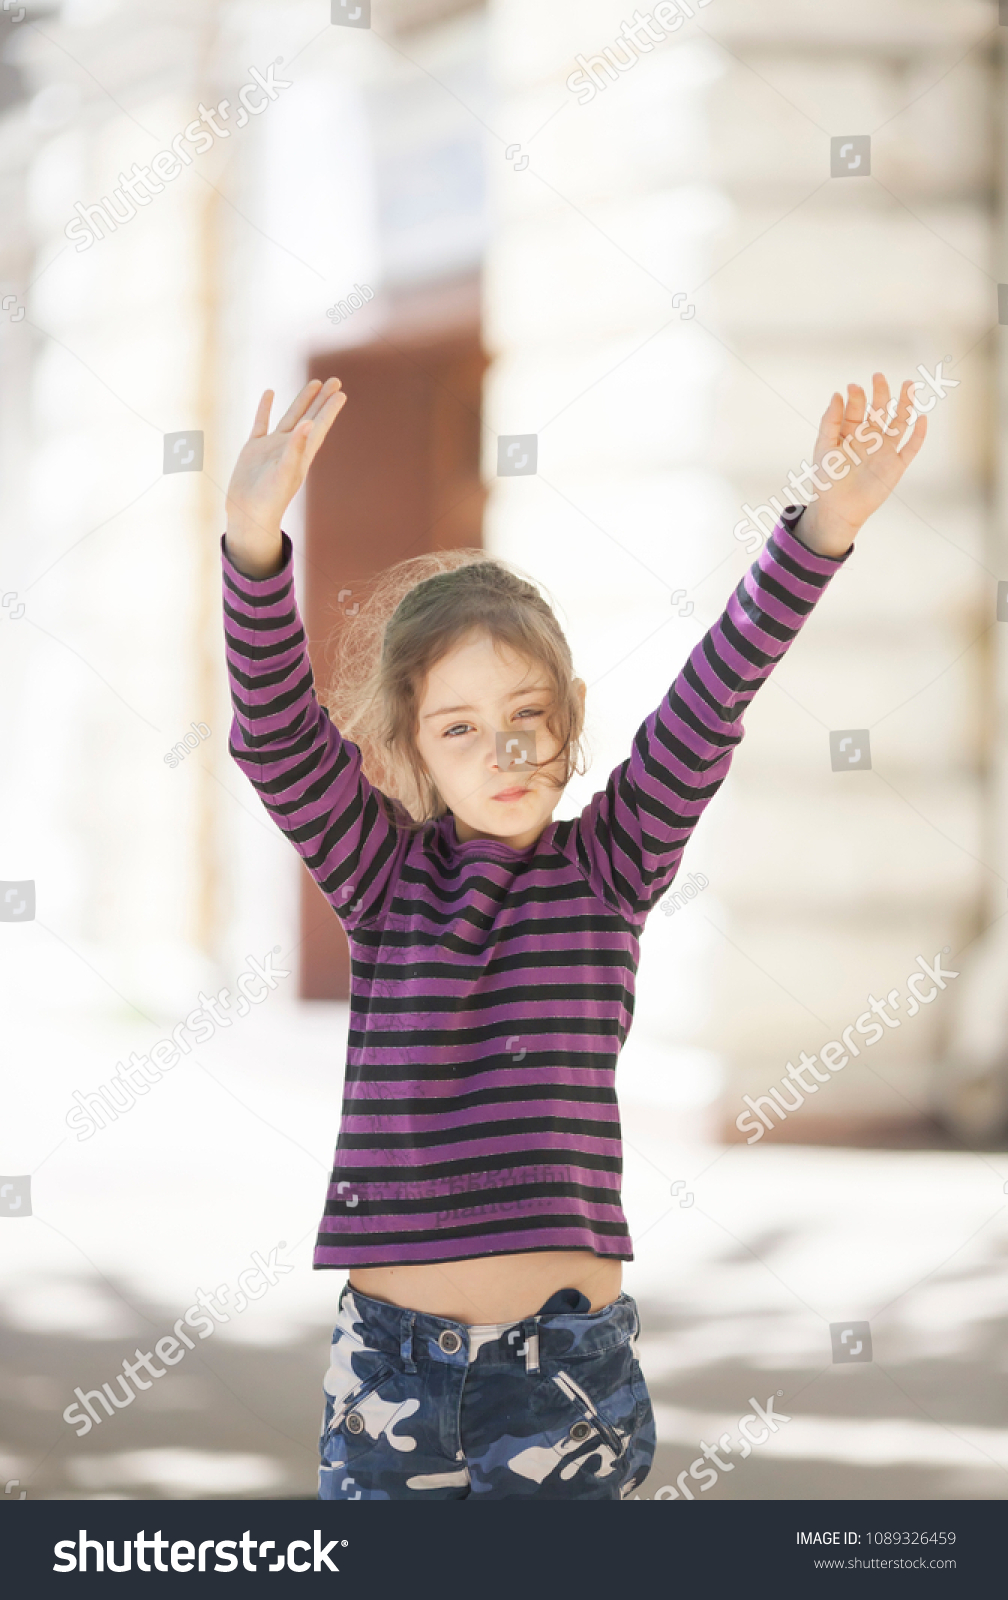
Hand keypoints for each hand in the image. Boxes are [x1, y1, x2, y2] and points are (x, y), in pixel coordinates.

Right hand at [224, 377, 346, 576]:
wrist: (248, 514)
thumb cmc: (270, 499)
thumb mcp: (285, 473)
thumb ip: (296, 449)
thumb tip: (308, 424)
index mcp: (302, 454)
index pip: (319, 426)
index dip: (330, 410)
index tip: (341, 393)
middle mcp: (290, 448)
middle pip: (310, 417)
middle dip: (322, 400)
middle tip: (335, 381)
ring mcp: (272, 447)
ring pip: (290, 416)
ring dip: (302, 400)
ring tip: (314, 383)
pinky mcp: (254, 448)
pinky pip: (261, 423)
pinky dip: (265, 408)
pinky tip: (270, 393)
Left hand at [797, 373, 927, 558]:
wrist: (838, 509)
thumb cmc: (826, 479)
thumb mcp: (824, 447)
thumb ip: (830, 421)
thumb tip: (837, 394)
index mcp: (851, 434)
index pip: (856, 409)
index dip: (856, 397)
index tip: (853, 387)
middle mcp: (870, 439)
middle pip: (880, 410)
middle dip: (880, 393)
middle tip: (878, 376)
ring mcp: (885, 451)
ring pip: (900, 423)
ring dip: (905, 404)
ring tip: (908, 385)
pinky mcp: (897, 466)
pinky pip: (911, 447)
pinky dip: (918, 434)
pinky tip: (922, 418)